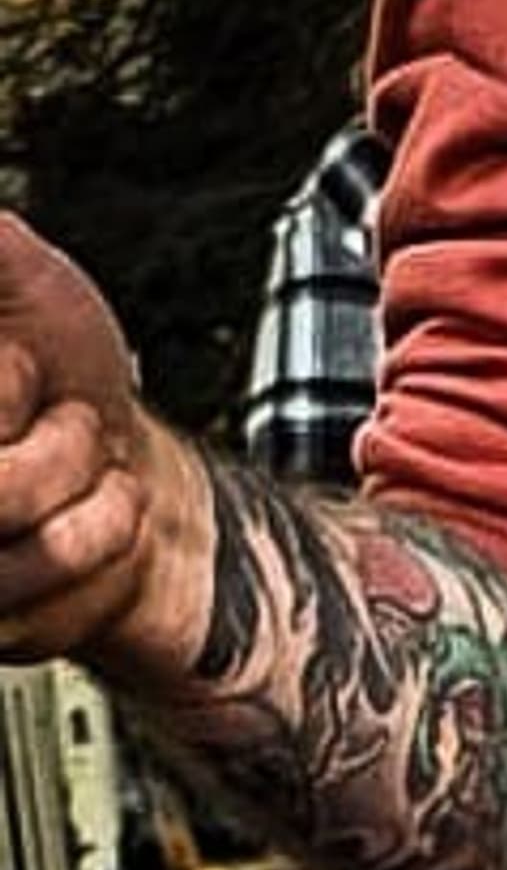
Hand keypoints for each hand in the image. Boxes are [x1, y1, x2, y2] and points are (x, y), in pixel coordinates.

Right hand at [0, 215, 211, 668]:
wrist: (130, 465)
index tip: (23, 369)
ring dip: (88, 491)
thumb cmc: (62, 365)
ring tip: (87, 467)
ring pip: (9, 536)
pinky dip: (108, 542)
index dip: (4, 383)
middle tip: (72, 421)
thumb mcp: (18, 275)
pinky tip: (101, 518)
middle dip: (57, 442)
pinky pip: (50, 594)